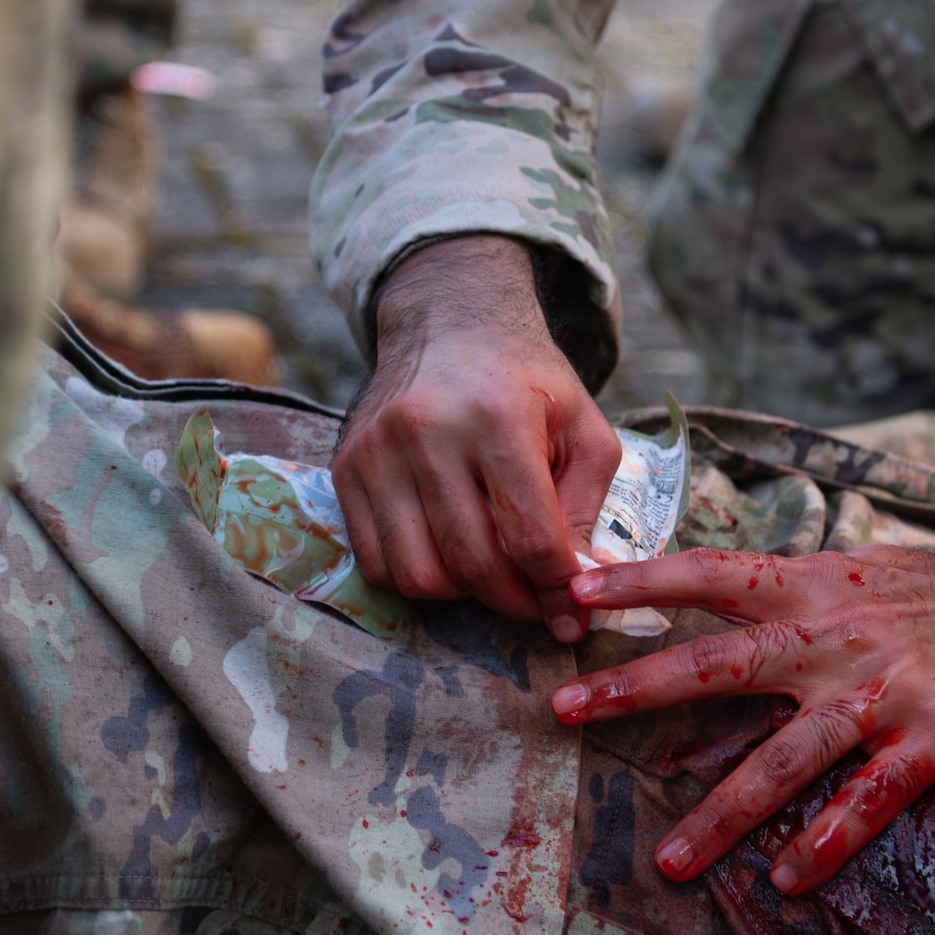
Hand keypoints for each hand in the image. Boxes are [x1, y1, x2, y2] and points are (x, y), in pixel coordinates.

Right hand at [333, 235, 621, 641]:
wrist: (449, 322)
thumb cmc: (526, 380)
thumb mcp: (582, 426)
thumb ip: (588, 506)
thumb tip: (584, 586)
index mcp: (497, 417)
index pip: (528, 535)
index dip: (556, 588)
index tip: (574, 612)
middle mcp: (427, 433)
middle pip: (472, 564)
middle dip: (515, 602)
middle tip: (539, 605)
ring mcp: (378, 452)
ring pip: (418, 576)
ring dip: (464, 596)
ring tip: (493, 577)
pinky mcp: (347, 468)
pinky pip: (376, 563)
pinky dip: (417, 579)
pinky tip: (449, 557)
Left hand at [554, 545, 934, 891]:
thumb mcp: (861, 571)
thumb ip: (792, 588)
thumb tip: (718, 588)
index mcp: (811, 587)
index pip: (709, 573)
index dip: (640, 580)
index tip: (573, 588)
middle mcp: (833, 636)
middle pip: (716, 662)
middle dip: (635, 687)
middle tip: (564, 709)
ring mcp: (880, 691)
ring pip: (784, 758)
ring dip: (723, 813)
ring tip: (672, 860)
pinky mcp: (933, 741)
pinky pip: (868, 802)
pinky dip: (827, 843)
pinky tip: (789, 880)